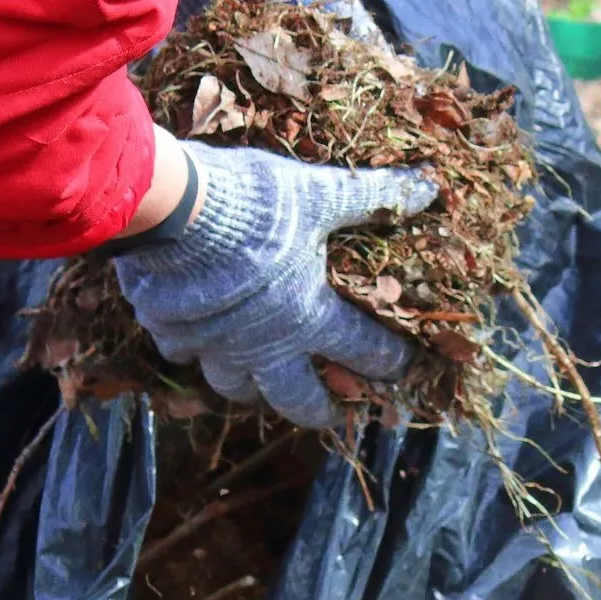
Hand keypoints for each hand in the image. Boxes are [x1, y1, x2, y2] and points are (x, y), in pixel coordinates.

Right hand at [114, 143, 435, 426]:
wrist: (173, 212)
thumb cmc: (257, 205)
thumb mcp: (320, 194)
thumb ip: (372, 197)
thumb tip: (428, 186)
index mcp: (309, 317)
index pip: (361, 351)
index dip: (387, 361)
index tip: (401, 369)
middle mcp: (264, 347)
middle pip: (296, 400)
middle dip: (318, 411)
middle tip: (330, 414)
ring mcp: (215, 348)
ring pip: (236, 389)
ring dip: (254, 389)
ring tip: (260, 385)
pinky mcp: (172, 336)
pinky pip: (186, 357)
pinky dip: (196, 352)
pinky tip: (196, 340)